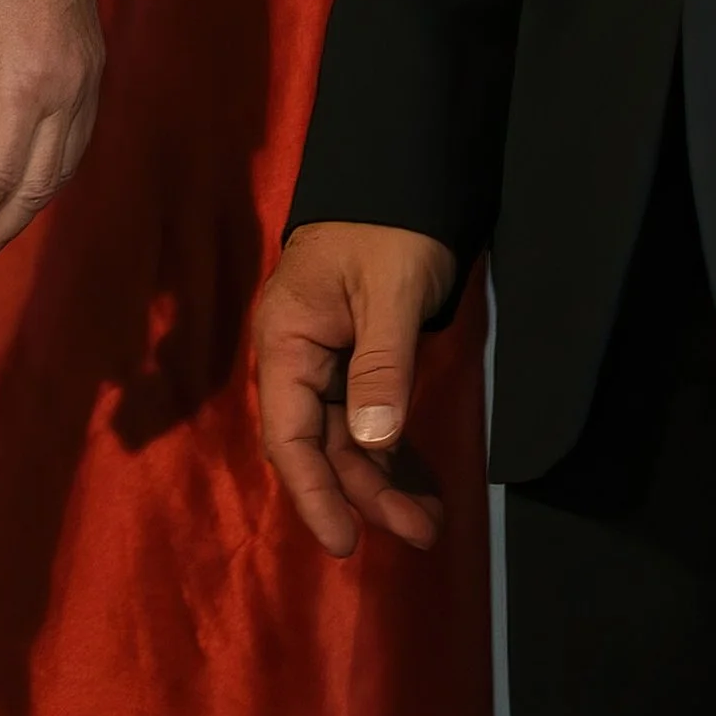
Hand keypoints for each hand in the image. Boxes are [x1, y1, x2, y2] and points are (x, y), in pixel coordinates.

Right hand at [253, 218, 457, 557]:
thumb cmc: (389, 228)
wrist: (403, 173)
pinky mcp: (354, 359)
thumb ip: (381, 366)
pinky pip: (366, 419)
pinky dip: (392, 452)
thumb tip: (374, 444)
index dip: (314, 492)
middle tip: (422, 533)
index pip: (289, 434)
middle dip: (366, 494)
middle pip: (321, 445)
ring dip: (383, 481)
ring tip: (429, 523)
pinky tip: (419, 485)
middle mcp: (296, 358)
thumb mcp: (390, 292)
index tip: (345, 542)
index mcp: (286, 341)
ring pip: (346, 439)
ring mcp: (325, 361)